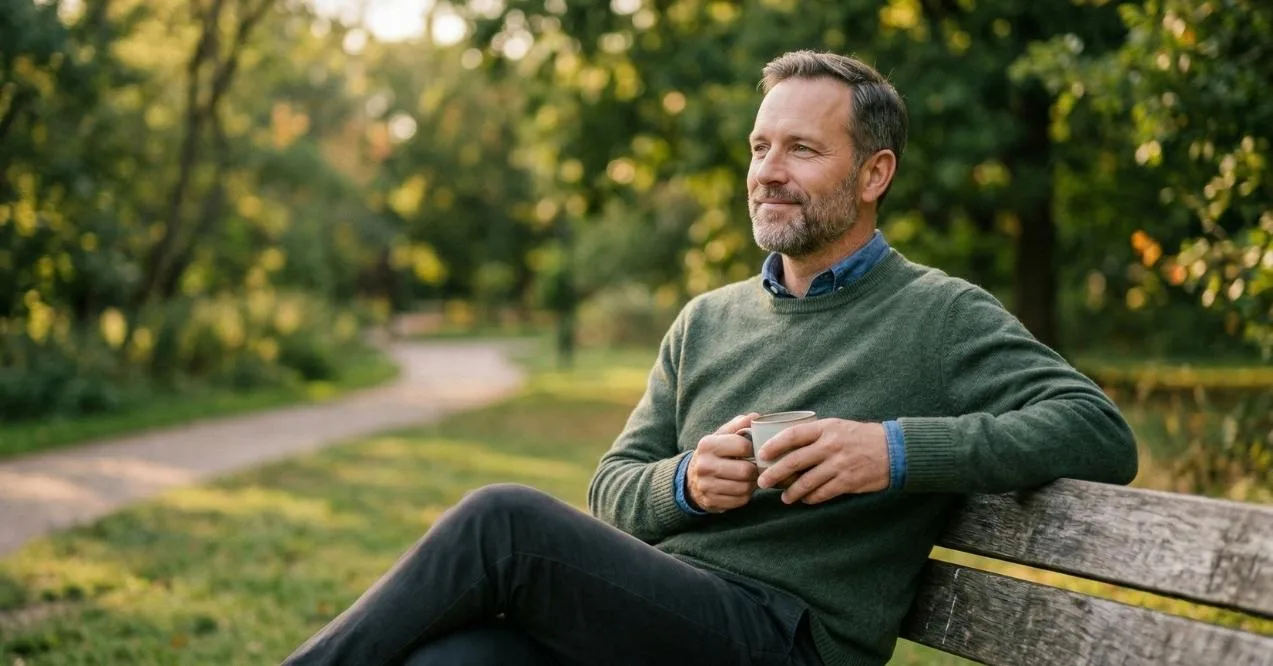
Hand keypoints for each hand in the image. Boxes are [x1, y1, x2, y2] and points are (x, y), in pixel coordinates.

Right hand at [687, 413, 760, 512]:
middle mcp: (704, 465)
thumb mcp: (721, 436)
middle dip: (755, 469)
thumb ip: (738, 425)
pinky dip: (745, 495)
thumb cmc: (713, 454)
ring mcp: (706, 485)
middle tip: (755, 467)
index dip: (754, 448)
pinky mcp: (711, 501)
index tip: (753, 450)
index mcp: (707, 445)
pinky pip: (740, 500)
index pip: (743, 446)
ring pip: (745, 488)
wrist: (691, 479)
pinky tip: (741, 487)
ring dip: (752, 483)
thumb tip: (755, 416)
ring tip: (749, 477)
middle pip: (746, 470)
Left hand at [756, 419, 889, 504]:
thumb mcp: (837, 426)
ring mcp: (839, 464)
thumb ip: (815, 434)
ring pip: (807, 481)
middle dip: (775, 473)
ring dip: (792, 491)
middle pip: (795, 461)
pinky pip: (823, 493)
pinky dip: (811, 498)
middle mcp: (831, 445)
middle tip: (762, 482)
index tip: (762, 454)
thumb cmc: (860, 437)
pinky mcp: (848, 481)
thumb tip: (786, 444)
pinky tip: (805, 500)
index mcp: (826, 428)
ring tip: (784, 497)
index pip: (793, 435)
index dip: (774, 445)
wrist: (893, 449)